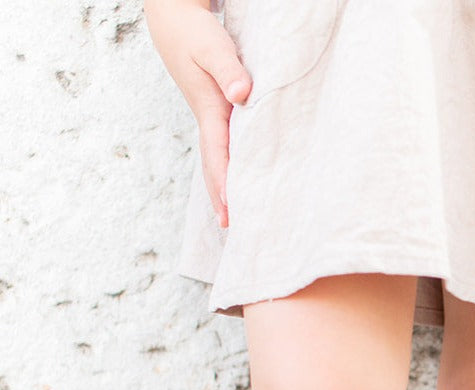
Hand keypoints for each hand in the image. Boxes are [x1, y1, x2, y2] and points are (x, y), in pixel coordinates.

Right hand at [144, 0, 252, 227]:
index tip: (229, 210)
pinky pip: (222, 146)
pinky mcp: (214, 110)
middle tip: (229, 226)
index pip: (218, 154)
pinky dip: (227, 166)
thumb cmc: (196, 31)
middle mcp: (208, 119)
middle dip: (220, 196)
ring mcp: (209, 116)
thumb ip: (229, 70)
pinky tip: (237, 178)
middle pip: (213, 164)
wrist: (174, 18)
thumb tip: (241, 95)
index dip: (224, 182)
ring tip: (231, 213)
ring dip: (222, 185)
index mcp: (210, 110)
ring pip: (216, 157)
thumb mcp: (213, 47)